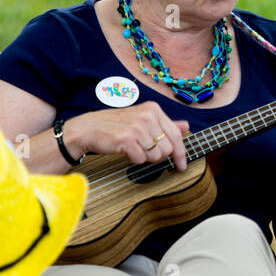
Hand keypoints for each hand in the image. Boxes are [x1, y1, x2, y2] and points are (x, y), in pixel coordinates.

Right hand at [67, 104, 190, 170]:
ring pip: (155, 156)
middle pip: (167, 149)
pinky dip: (134, 159)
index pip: (176, 135)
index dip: (181, 153)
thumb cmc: (116, 126)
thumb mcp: (142, 120)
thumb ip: (165, 124)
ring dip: (144, 157)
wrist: (88, 129)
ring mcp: (137, 127)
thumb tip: (186, 126)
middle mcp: (147, 116)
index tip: (182, 165)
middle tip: (143, 149)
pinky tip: (126, 151)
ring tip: (133, 147)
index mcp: (153, 109)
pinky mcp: (127, 139)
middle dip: (157, 155)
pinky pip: (141, 159)